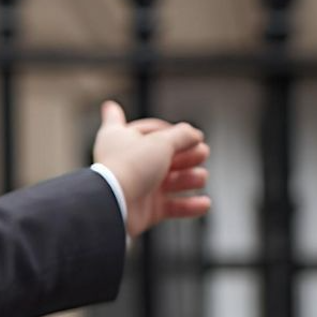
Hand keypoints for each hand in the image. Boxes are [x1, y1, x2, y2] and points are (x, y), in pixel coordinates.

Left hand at [92, 100, 210, 238]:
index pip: (124, 123)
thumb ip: (183, 135)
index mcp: (119, 138)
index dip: (129, 118)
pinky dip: (189, 205)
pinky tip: (204, 202)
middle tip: (202, 153)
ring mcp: (137, 186)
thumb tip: (196, 135)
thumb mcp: (162, 141)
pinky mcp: (145, 209)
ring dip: (190, 178)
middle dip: (186, 153)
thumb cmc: (131, 167)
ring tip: (200, 177)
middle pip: (162, 153)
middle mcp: (126, 161)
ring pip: (171, 180)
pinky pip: (173, 206)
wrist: (115, 204)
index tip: (112, 107)